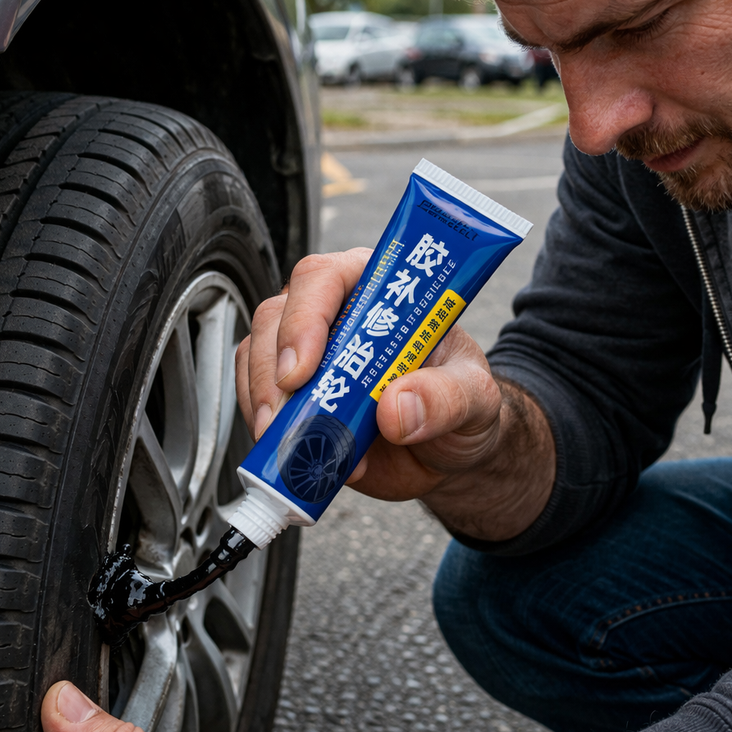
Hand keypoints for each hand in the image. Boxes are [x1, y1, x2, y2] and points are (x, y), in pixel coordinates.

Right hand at [235, 250, 554, 538]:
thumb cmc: (463, 405)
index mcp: (379, 291)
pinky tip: (291, 452)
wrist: (449, 451)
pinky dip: (263, 428)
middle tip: (285, 417)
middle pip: (276, 317)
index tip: (302, 369)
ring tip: (287, 442)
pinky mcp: (292, 397)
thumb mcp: (477, 399)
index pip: (325, 279)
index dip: (305, 318)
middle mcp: (335, 315)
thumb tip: (396, 409)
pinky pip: (255, 399)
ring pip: (255, 357)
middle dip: (271, 370)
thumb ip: (448, 399)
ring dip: (262, 402)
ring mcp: (307, 356)